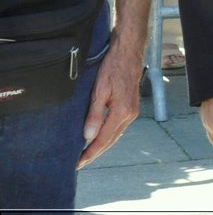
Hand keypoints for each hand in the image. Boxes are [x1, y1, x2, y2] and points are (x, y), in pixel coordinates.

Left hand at [79, 29, 143, 167]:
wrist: (128, 52)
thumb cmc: (112, 67)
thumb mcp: (99, 90)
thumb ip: (94, 115)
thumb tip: (88, 137)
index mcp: (122, 112)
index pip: (103, 140)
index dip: (89, 153)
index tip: (77, 163)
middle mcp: (130, 114)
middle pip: (111, 140)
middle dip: (95, 153)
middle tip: (80, 163)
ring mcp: (132, 111)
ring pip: (116, 135)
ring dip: (102, 145)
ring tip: (88, 154)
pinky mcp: (131, 106)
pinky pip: (119, 127)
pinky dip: (108, 135)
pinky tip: (100, 137)